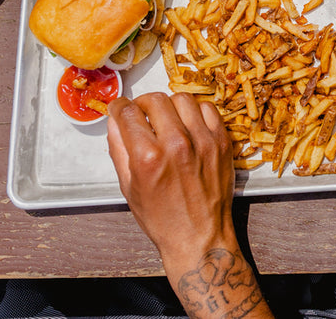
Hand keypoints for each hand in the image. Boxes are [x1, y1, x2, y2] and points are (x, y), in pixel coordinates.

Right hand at [107, 93, 237, 272]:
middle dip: (142, 103)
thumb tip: (114, 123)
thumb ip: (119, 149)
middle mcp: (177, 144)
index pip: (129, 113)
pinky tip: (188, 125)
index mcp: (149, 158)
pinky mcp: (222, 142)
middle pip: (155, 99)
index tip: (119, 108)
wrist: (200, 236)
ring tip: (165, 120)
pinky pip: (208, 109)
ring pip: (182, 99)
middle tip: (141, 114)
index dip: (119, 107)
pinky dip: (195, 112)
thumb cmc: (164, 219)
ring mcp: (203, 141)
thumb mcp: (129, 187)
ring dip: (169, 106)